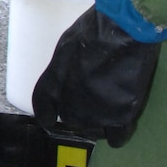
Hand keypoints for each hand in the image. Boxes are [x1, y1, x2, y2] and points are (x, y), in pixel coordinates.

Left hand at [32, 7, 162, 147]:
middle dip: (79, 110)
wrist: (124, 31)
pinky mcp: (121, 116)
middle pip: (70, 118)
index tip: (49, 118)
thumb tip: (66, 80)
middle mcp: (70, 103)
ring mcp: (95, 113)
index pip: (42, 105)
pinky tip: (118, 128)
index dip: (46, 113)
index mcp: (53, 83)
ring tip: (110, 103)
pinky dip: (116, 134)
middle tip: (94, 95)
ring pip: (93, 127)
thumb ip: (62, 69)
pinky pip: (116, 136)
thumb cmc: (95, 30)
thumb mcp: (66, 46)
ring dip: (98, 120)